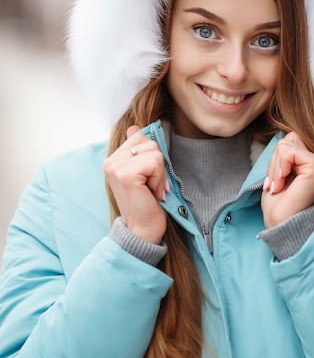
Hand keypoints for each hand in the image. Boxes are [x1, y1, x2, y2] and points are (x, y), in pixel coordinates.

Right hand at [103, 126, 167, 243]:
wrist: (142, 230)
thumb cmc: (147, 203)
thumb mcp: (143, 173)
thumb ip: (138, 151)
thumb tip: (134, 127)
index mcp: (113, 159)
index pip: (140, 137)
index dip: (152, 157)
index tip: (148, 179)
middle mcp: (110, 161)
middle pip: (149, 142)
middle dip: (158, 165)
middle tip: (151, 186)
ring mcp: (115, 167)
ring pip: (154, 151)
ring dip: (159, 174)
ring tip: (151, 190)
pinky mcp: (125, 174)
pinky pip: (155, 162)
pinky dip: (159, 179)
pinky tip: (152, 193)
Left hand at [261, 132, 313, 227]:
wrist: (281, 223)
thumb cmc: (278, 201)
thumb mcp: (278, 170)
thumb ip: (285, 151)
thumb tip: (283, 132)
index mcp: (312, 159)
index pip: (288, 139)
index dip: (276, 158)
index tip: (276, 180)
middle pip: (287, 138)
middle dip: (274, 160)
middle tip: (277, 183)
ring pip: (285, 144)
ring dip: (275, 167)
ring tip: (280, 186)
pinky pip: (288, 152)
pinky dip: (279, 168)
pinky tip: (284, 184)